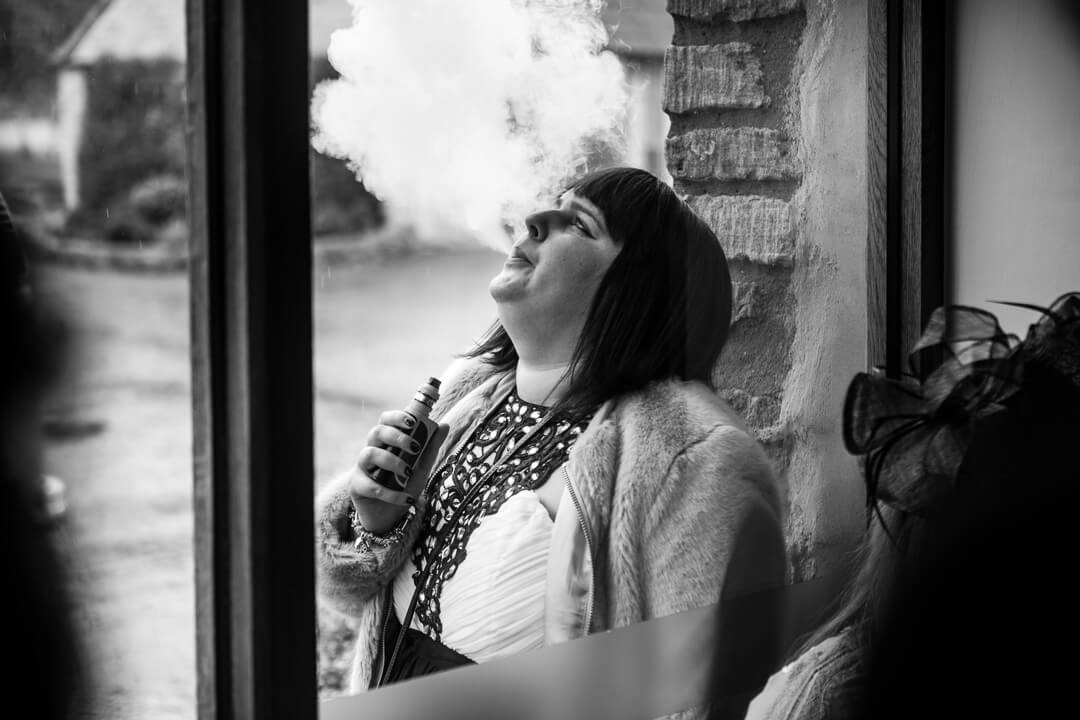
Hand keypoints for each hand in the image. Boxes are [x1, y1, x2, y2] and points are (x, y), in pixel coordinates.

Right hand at [349, 410, 448, 533]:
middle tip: (414, 448)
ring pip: (369, 454)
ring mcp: (361, 467)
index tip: (413, 422)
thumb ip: (431, 447)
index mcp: (386, 441)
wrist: (391, 515)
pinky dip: (391, 494)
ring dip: (391, 461)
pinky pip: (371, 486)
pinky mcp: (356, 486)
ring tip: (407, 473)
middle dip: (397, 437)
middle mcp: (371, 450)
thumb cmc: (403, 485)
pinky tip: (406, 499)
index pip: (385, 420)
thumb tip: (445, 425)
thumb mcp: (421, 466)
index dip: (396, 417)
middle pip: (376, 432)